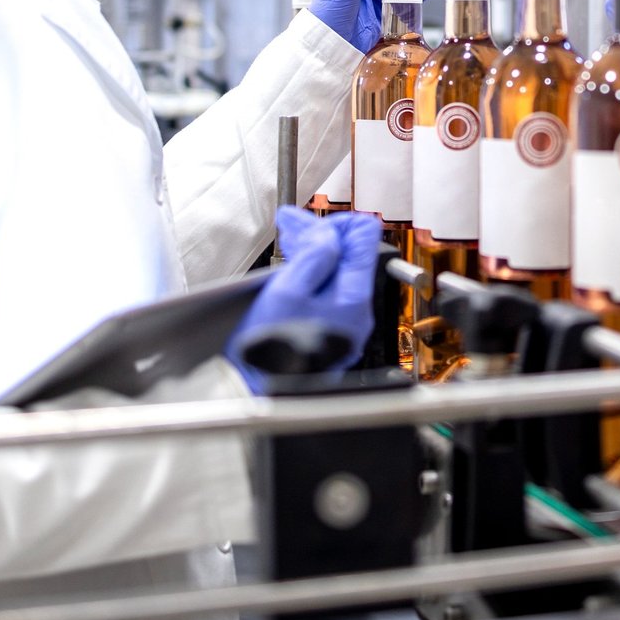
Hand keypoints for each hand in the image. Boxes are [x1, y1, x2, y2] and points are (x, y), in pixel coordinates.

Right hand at [229, 207, 382, 388]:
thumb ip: (314, 256)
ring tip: (290, 240)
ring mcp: (346, 326)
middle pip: (349, 256)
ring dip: (314, 254)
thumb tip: (330, 233)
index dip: (334, 222)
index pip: (364, 237)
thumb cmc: (267, 352)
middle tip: (291, 223)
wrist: (255, 397)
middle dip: (320, 235)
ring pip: (337, 275)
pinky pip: (328, 296)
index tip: (308, 222)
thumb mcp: (286, 292)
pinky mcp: (332, 335)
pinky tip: (293, 270)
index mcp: (353, 298)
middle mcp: (358, 313)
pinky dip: (312, 277)